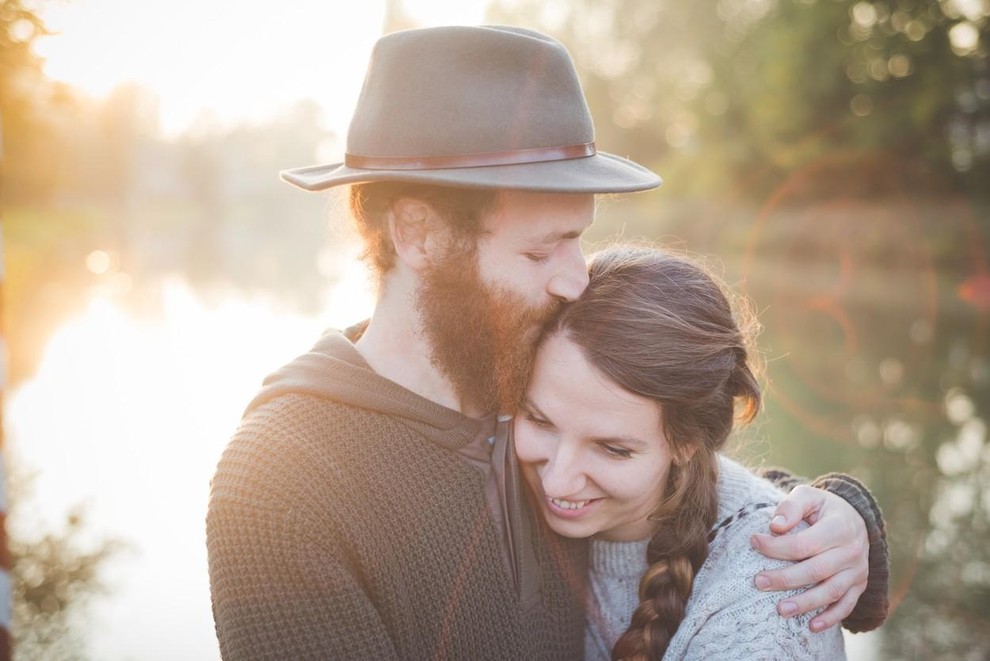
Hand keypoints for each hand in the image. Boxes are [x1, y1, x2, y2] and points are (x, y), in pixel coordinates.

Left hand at [750, 485, 868, 632]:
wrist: (855, 518)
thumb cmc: (824, 507)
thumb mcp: (809, 495)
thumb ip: (791, 506)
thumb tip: (775, 526)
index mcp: (839, 527)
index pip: (803, 544)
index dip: (776, 547)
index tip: (754, 542)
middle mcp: (852, 551)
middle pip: (815, 570)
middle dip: (784, 578)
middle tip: (758, 582)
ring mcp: (857, 571)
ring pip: (831, 592)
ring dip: (805, 604)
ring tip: (780, 610)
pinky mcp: (858, 585)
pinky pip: (846, 605)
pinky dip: (831, 618)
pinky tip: (812, 626)